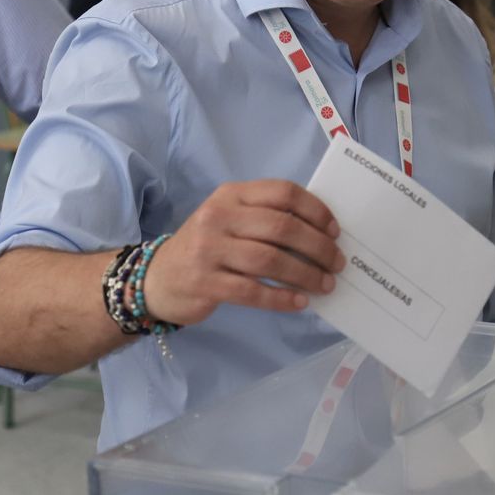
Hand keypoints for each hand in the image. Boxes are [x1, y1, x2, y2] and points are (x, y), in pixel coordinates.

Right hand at [141, 180, 343, 327]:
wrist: (157, 278)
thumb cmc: (207, 247)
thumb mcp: (229, 220)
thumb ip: (265, 218)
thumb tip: (321, 234)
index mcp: (231, 195)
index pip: (283, 192)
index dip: (315, 211)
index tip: (335, 231)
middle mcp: (219, 216)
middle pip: (281, 227)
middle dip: (318, 246)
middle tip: (337, 263)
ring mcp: (209, 249)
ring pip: (270, 260)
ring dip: (305, 274)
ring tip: (325, 284)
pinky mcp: (205, 282)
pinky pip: (252, 291)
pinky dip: (281, 298)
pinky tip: (299, 302)